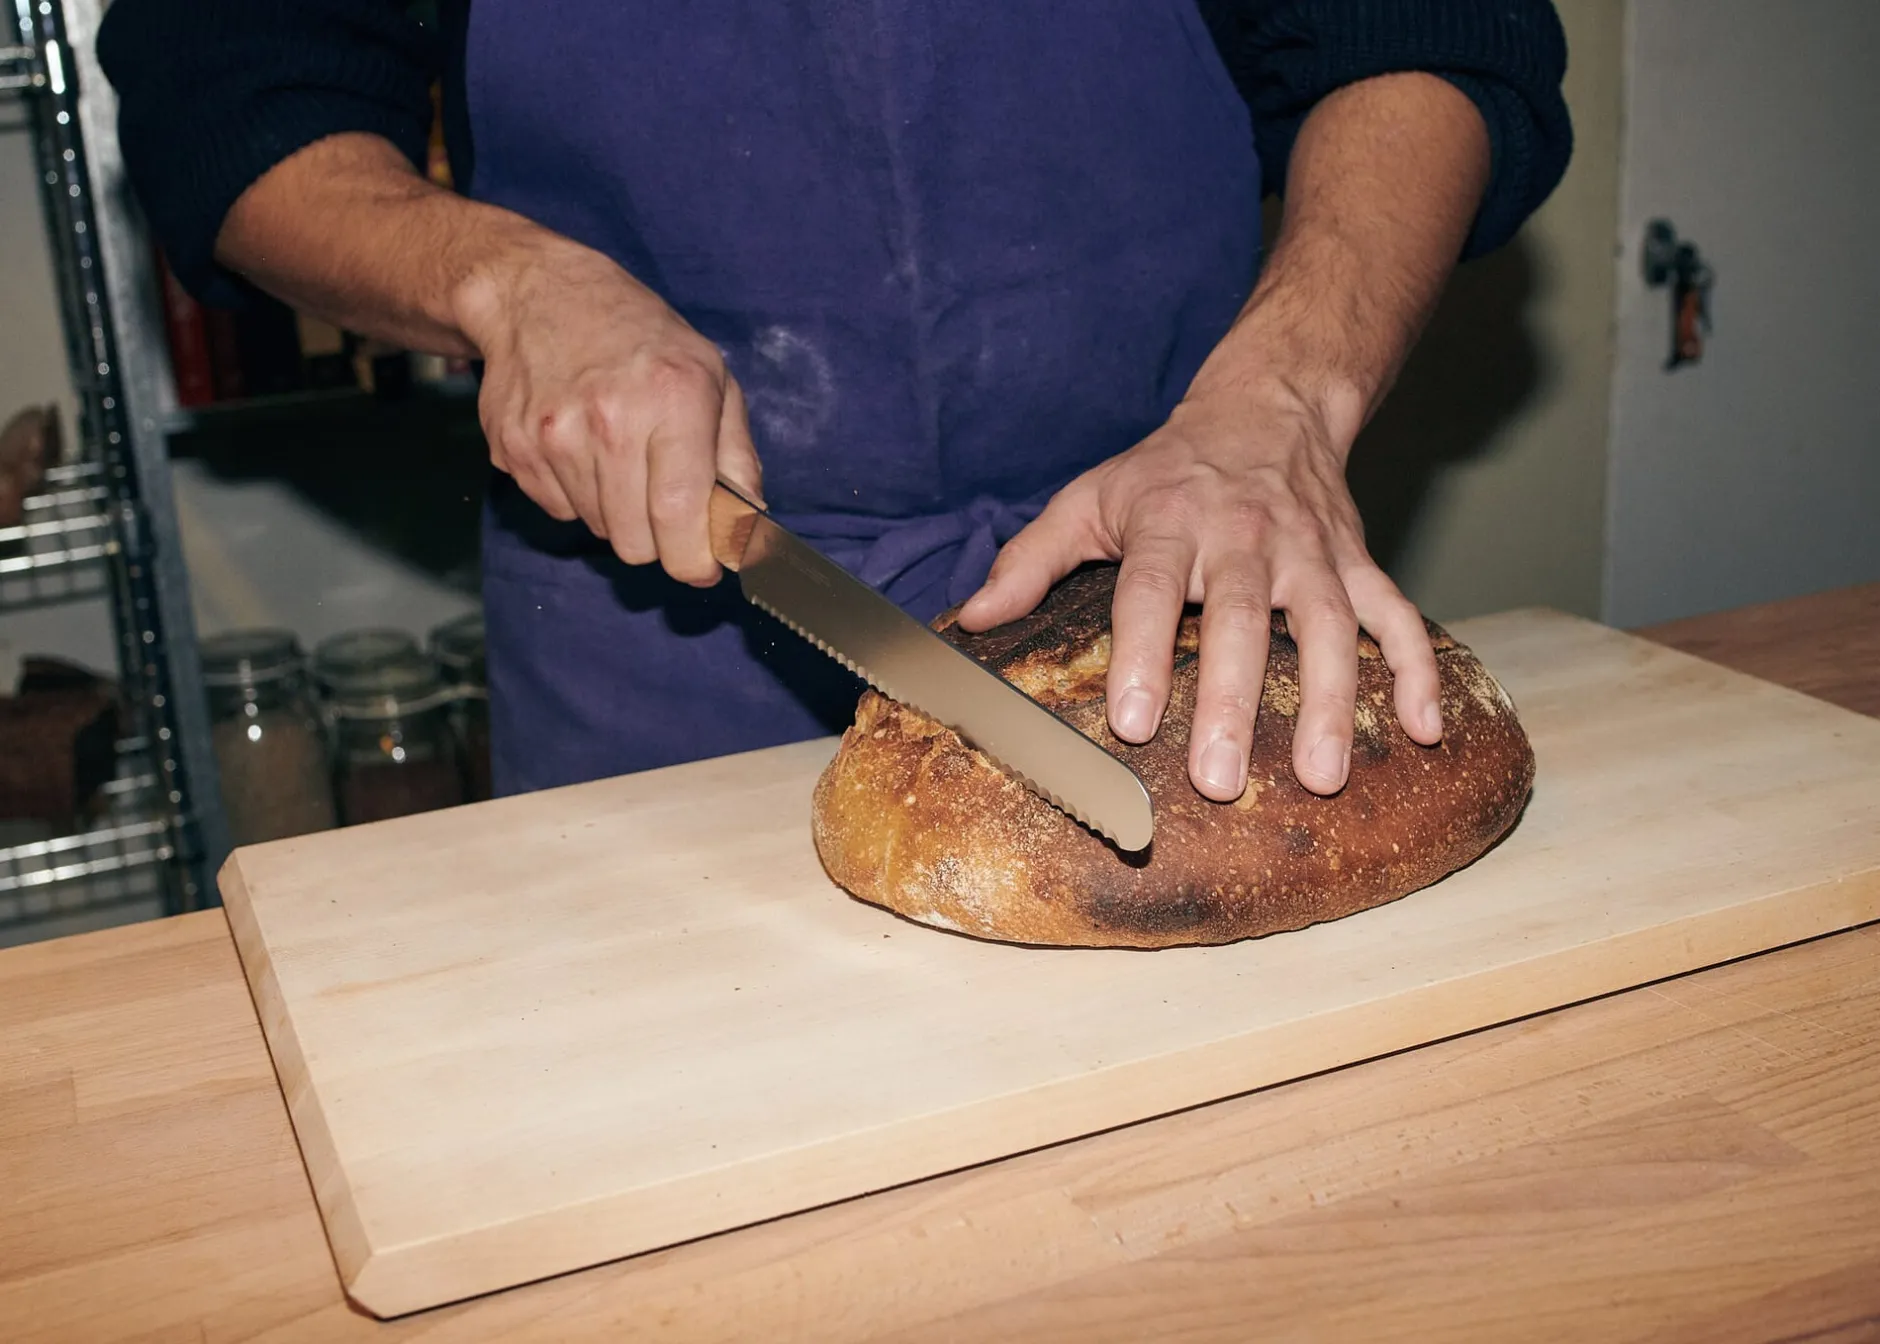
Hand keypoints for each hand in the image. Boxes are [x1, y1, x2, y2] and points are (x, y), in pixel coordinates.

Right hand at [453, 240, 762, 585]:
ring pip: (598, 530)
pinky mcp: (514, 448)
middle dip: (657, 538)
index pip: (679, 516)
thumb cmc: (641, 338)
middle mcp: (610, 420)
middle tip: (661, 501)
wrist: (539, 294)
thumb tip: (749, 529)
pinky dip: (576, 494)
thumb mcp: (712, 378)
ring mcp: (554, 436)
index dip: (694, 561)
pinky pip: (558, 510)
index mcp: (672, 400)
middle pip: (636, 542)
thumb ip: (737, 459)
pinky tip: (580, 446)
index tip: (702, 568)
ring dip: (616, 511)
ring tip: (618, 456)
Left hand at [957, 378, 1442, 801]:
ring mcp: (1311, 554)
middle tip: (1222, 778)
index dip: (1143, 654)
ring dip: (1330, 703)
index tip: (1134, 722)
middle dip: (1233, 701)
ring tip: (1322, 775)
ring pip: (1327, 628)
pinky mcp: (1357, 565)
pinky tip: (1426, 730)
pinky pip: (1396, 617)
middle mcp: (1245, 538)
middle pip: (1241, 621)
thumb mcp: (1089, 498)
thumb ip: (1029, 560)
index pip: (1151, 592)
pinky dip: (1416, 671)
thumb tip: (969, 620)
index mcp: (1171, 523)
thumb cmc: (1167, 470)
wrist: (1268, 406)